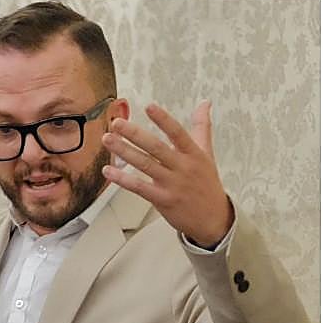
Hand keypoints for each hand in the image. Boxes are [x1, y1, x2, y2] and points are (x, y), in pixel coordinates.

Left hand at [101, 100, 233, 247]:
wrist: (213, 219)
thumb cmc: (208, 184)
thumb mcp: (207, 153)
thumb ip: (202, 126)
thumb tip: (204, 103)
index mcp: (194, 154)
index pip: (178, 133)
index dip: (163, 120)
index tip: (149, 107)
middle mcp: (182, 168)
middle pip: (156, 148)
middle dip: (135, 134)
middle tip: (117, 123)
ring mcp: (171, 185)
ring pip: (144, 165)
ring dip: (124, 151)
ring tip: (108, 139)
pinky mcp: (162, 200)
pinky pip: (139, 187)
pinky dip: (122, 179)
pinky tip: (109, 171)